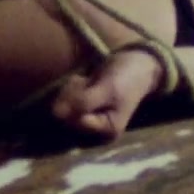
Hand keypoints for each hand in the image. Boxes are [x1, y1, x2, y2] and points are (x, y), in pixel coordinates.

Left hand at [49, 47, 164, 140]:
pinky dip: (72, 87)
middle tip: (88, 82)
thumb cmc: (127, 78)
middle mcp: (96, 129)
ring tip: (88, 81)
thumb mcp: (108, 90)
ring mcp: (89, 118)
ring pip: (64, 107)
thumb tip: (55, 113)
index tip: (87, 85)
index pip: (76, 121)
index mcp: (107, 130)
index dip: (75, 102)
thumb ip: (83, 102)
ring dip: (72, 89)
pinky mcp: (84, 106)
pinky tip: (85, 81)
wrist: (138, 63)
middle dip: (73, 95)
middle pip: (67, 116)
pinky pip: (66, 99)